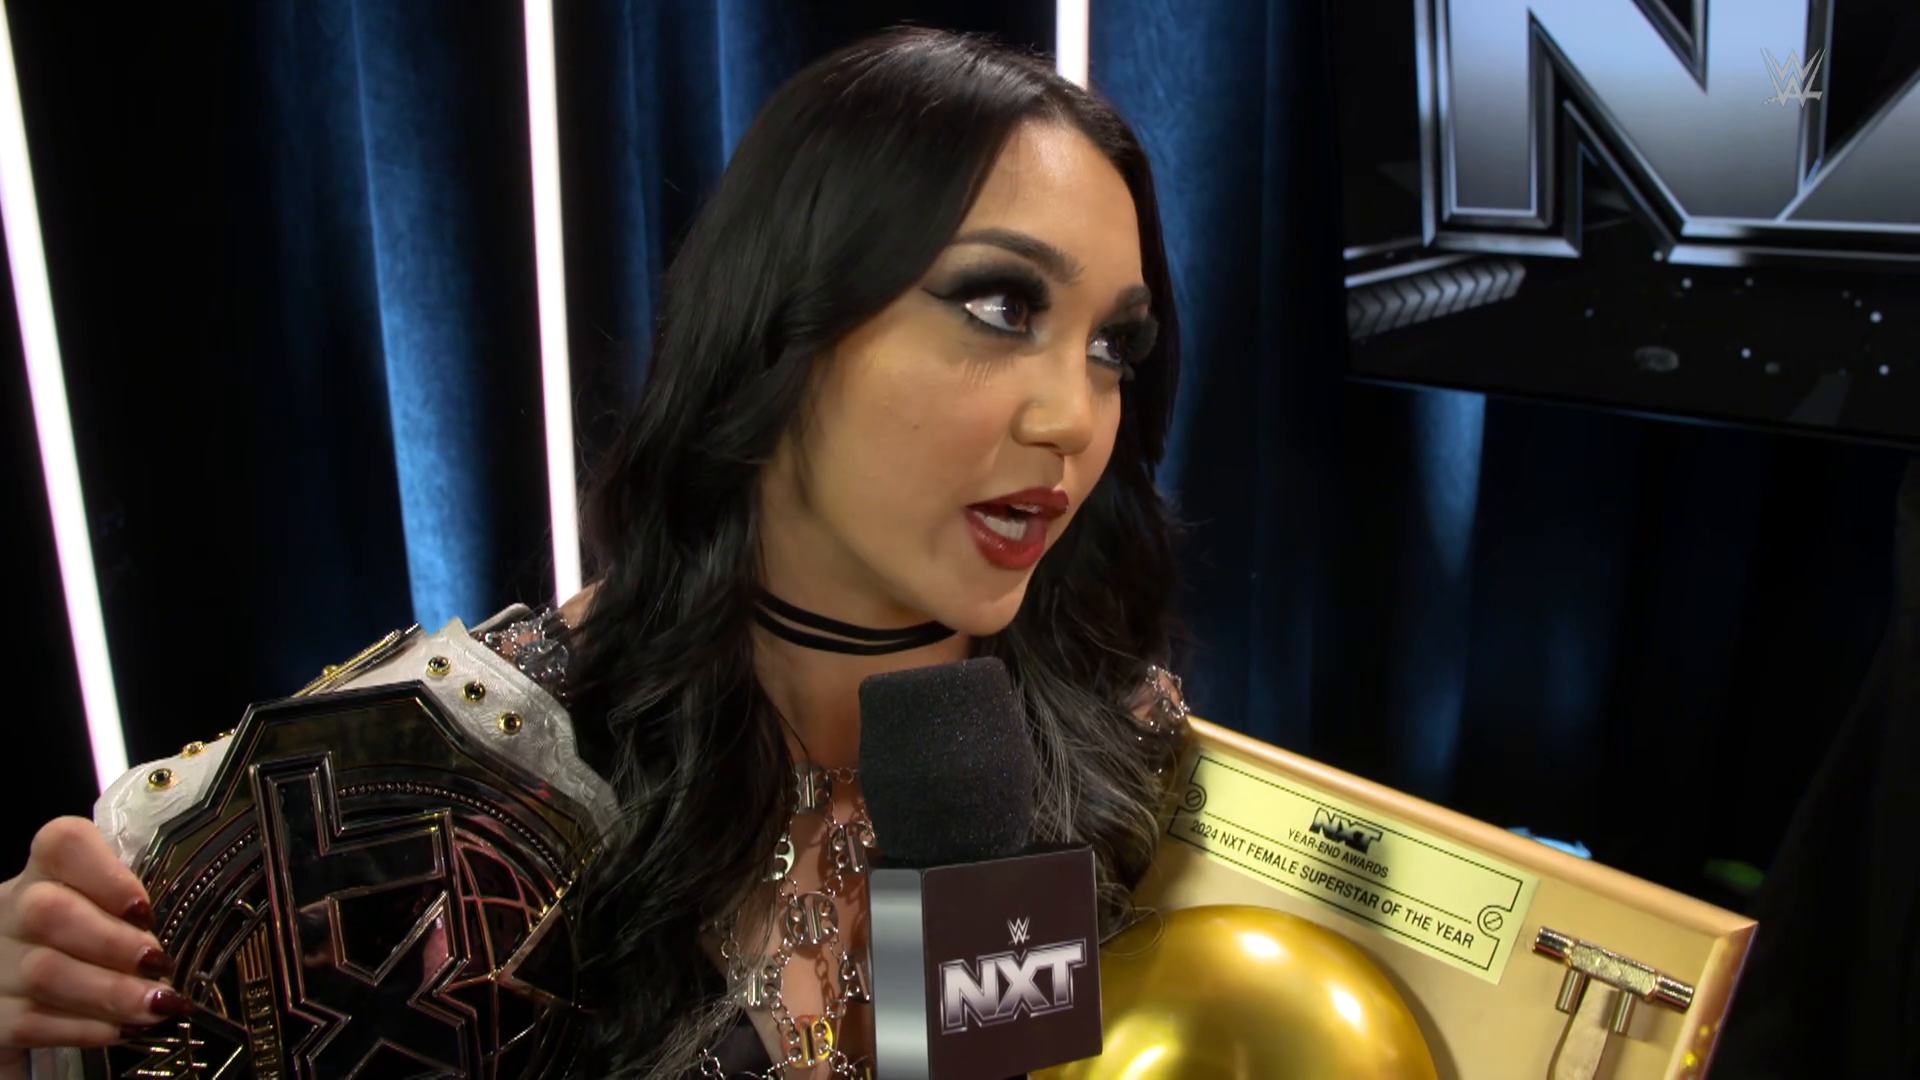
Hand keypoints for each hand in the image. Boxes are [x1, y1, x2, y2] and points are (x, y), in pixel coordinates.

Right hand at [0, 818, 189, 1077]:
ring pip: (44, 971)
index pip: (63, 843)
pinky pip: (34, 1022)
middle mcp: (12, 910)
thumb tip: (203, 922)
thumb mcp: (104, 911)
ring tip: (156, 1004)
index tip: (143, 908)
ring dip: (110, 991)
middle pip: (48, 911)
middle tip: (159, 963)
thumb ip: (134, 909)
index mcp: (46, 872)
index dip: (105, 873)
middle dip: (113, 942)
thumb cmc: (82, 940)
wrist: (17, 989)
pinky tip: (122, 1029)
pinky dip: (85, 1028)